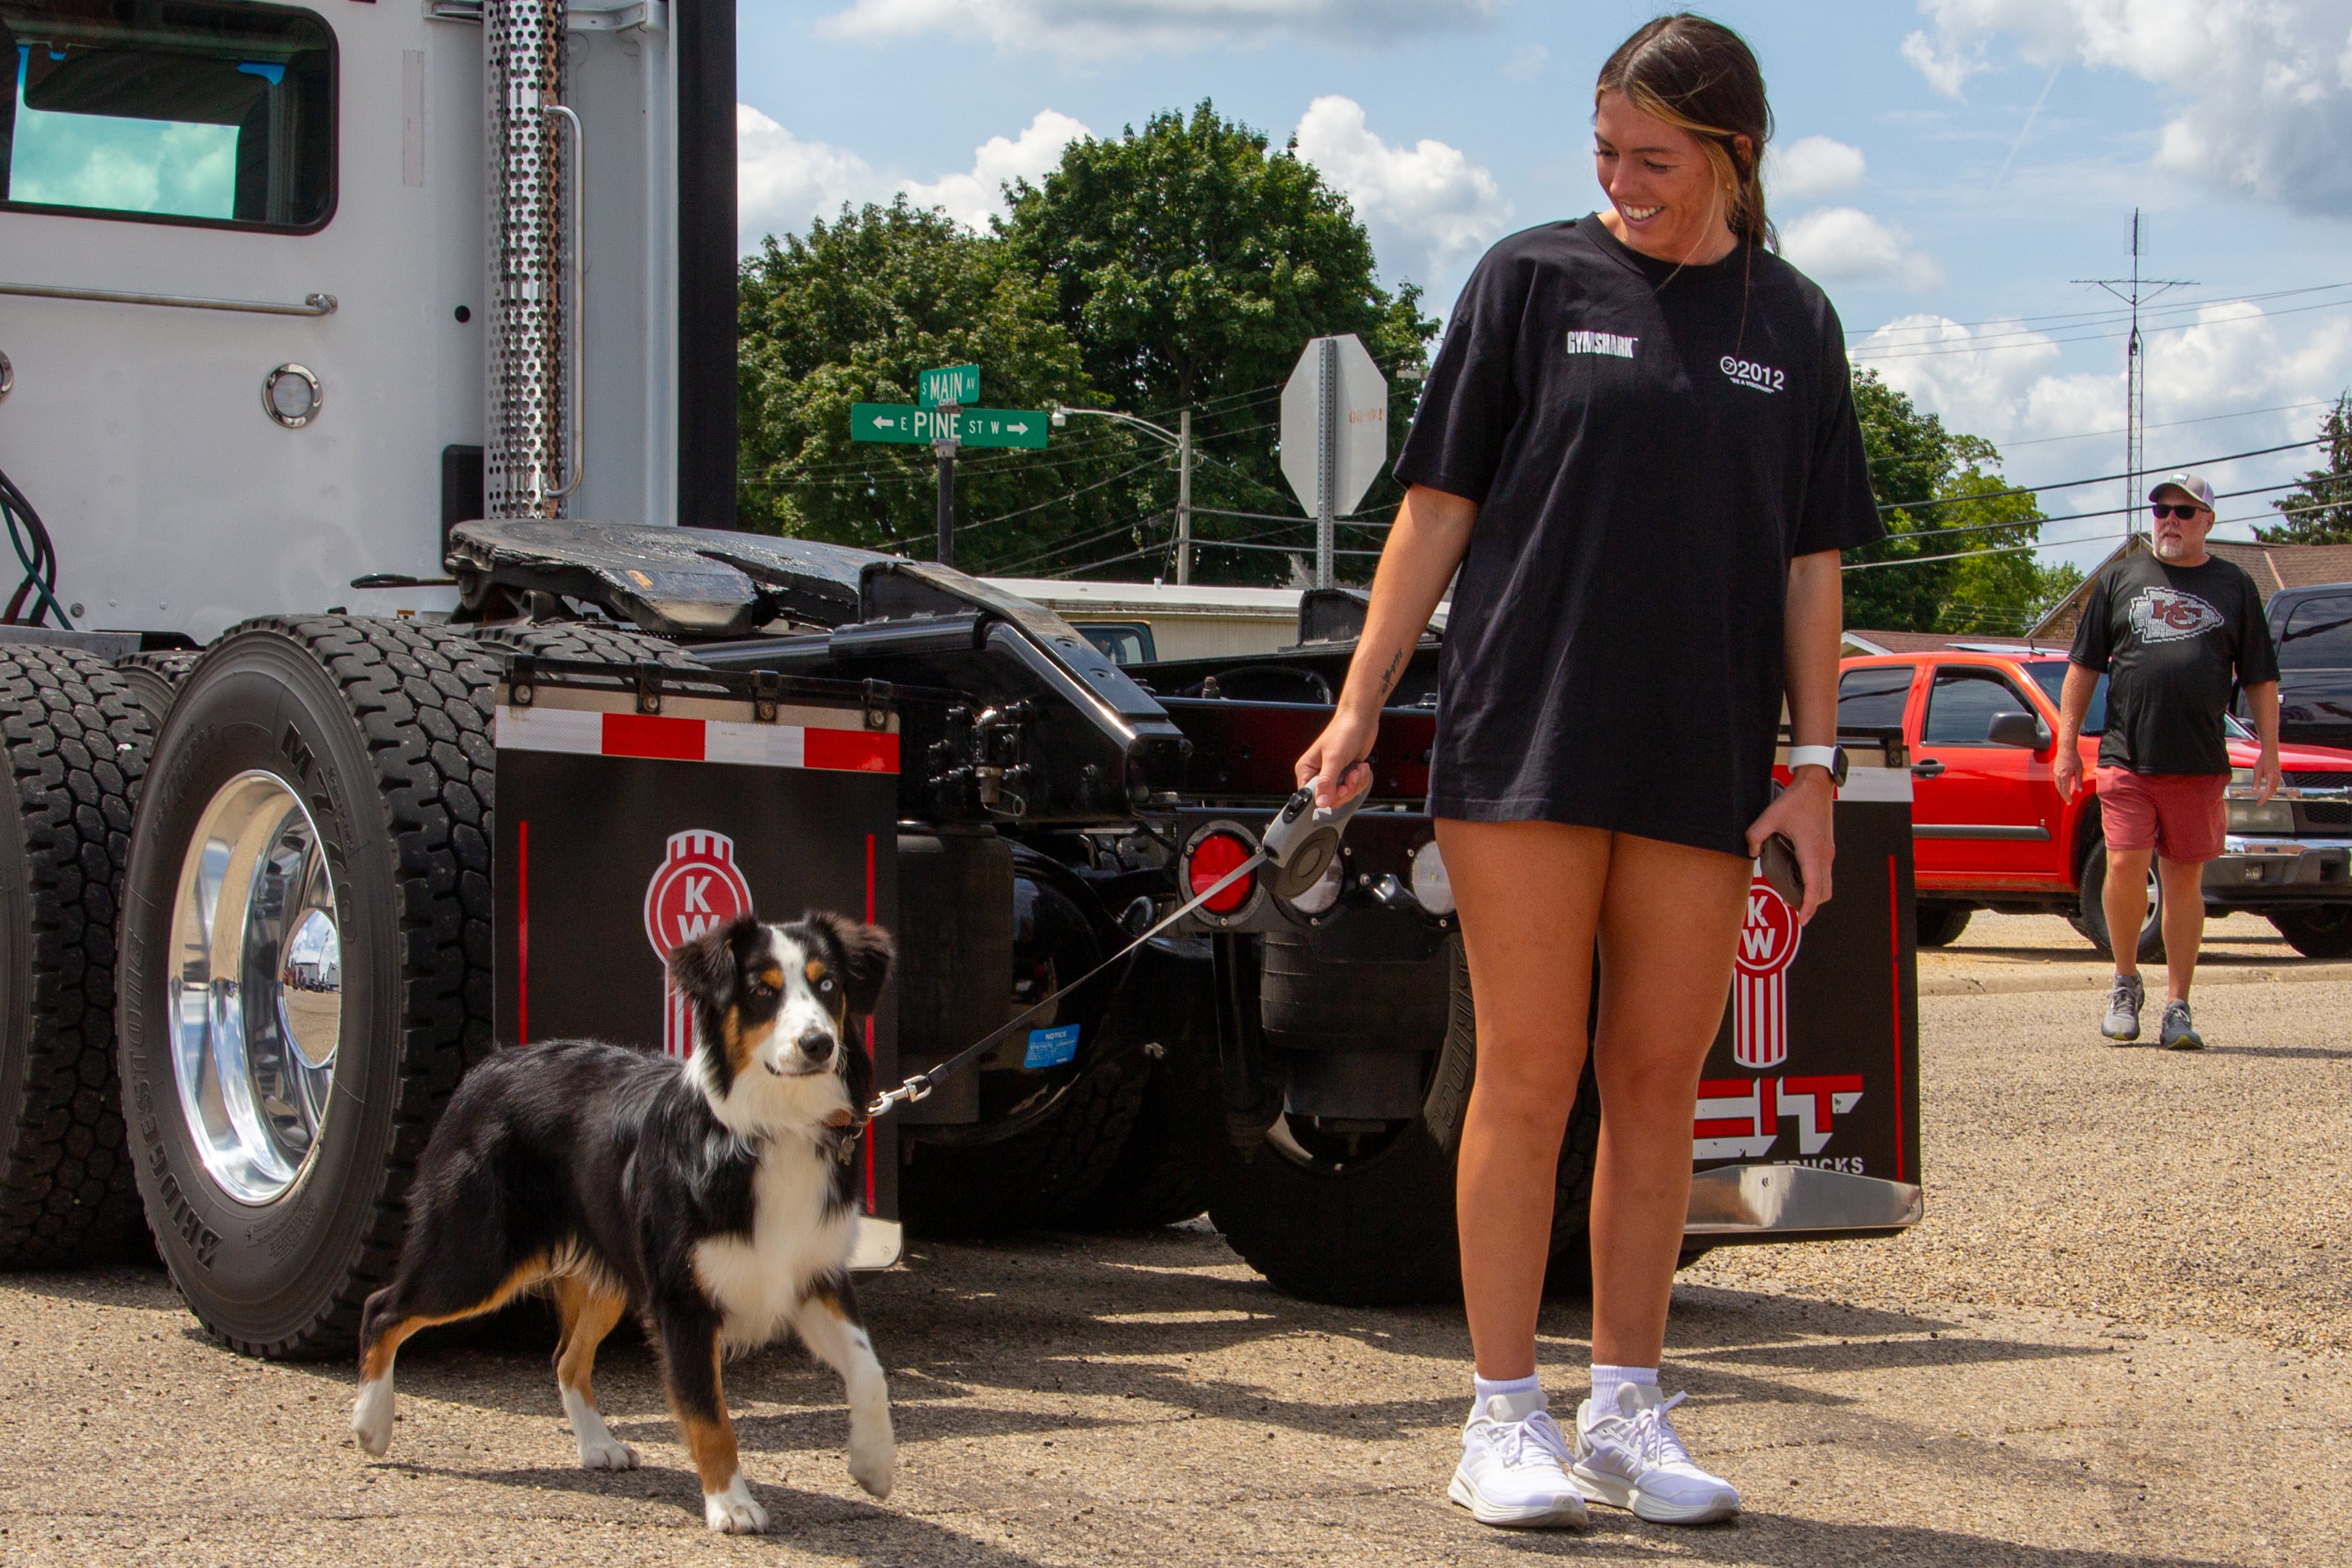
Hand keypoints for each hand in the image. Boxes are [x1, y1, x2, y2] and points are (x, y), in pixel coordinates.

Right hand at [1297, 708, 1377, 807]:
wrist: (1361, 720)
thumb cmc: (1343, 731)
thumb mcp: (1333, 758)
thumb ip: (1326, 782)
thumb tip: (1320, 802)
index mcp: (1306, 770)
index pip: (1310, 797)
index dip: (1327, 797)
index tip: (1339, 788)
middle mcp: (1317, 774)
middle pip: (1330, 799)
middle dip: (1346, 789)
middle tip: (1350, 775)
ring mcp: (1333, 775)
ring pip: (1344, 795)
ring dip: (1355, 783)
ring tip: (1356, 768)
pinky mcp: (1345, 775)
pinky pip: (1354, 789)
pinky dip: (1361, 779)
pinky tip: (1360, 767)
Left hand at [1746, 769, 1834, 924]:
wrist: (1816, 784)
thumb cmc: (1797, 799)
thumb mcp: (1770, 816)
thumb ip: (1756, 835)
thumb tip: (1751, 851)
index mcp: (1812, 851)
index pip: (1814, 887)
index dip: (1808, 906)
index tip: (1802, 920)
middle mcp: (1824, 855)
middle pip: (1824, 891)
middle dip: (1810, 903)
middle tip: (1793, 908)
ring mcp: (1827, 851)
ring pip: (1826, 883)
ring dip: (1813, 893)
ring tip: (1793, 894)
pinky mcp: (1826, 847)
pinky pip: (1823, 872)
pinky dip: (1814, 881)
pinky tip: (1797, 876)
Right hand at [2053, 745, 2083, 802]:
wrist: (2066, 749)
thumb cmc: (2073, 758)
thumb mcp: (2079, 770)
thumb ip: (2079, 781)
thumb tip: (2079, 790)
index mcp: (2064, 776)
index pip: (2065, 790)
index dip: (2067, 797)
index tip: (2070, 802)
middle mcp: (2058, 775)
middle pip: (2060, 789)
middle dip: (2064, 796)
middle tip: (2068, 801)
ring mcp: (2055, 773)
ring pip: (2057, 785)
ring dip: (2061, 791)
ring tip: (2066, 795)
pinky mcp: (2055, 770)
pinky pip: (2056, 781)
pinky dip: (2059, 786)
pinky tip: (2063, 787)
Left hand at [2252, 748, 2282, 804]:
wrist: (2271, 752)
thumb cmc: (2263, 760)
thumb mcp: (2257, 770)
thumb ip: (2256, 780)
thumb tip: (2254, 790)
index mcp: (2272, 777)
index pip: (2268, 792)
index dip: (2263, 799)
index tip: (2258, 804)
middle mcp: (2277, 778)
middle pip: (2272, 792)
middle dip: (2265, 798)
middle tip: (2258, 803)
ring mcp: (2279, 777)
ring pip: (2275, 790)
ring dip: (2269, 795)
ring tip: (2261, 799)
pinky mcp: (2278, 776)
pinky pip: (2276, 786)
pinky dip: (2271, 791)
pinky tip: (2266, 792)